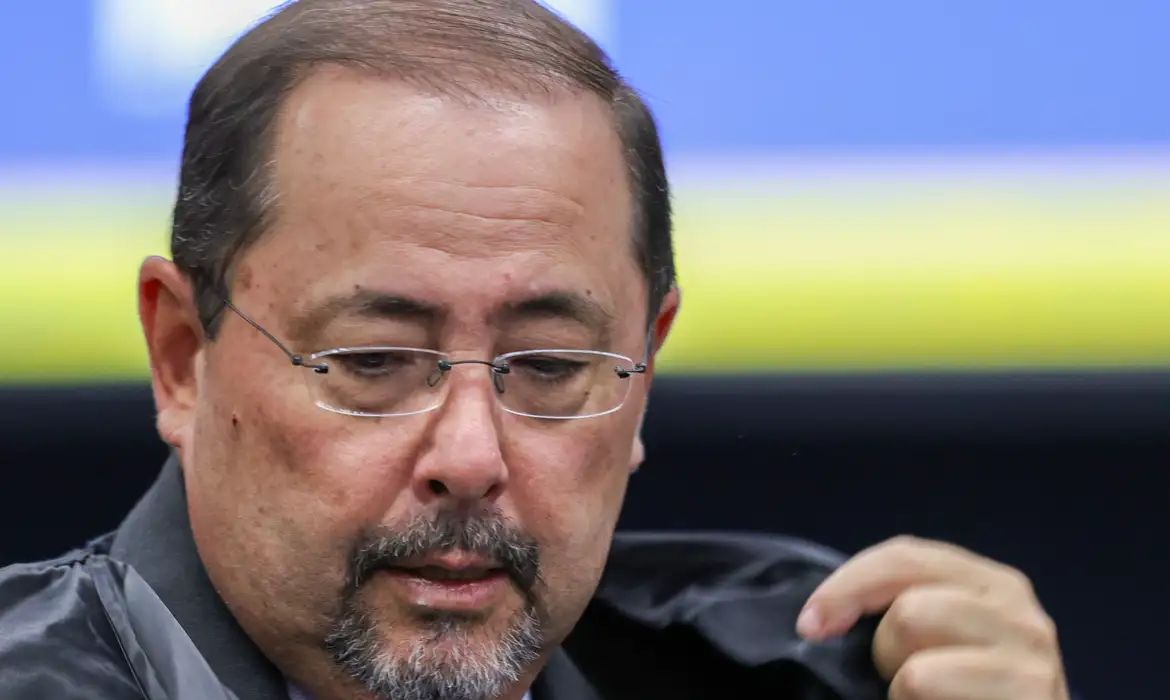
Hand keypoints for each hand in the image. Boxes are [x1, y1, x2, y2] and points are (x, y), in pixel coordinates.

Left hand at [797, 536, 1069, 699]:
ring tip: (924, 699)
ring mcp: (1031, 654)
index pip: (903, 556)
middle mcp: (1018, 608)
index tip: (810, 624)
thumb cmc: (968, 694)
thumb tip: (820, 617)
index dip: (846, 586)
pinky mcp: (1030, 691)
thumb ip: (906, 610)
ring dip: (900, 680)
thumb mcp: (940, 642)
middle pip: (907, 603)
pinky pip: (924, 679)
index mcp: (991, 582)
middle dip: (886, 648)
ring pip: (917, 635)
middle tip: (898, 682)